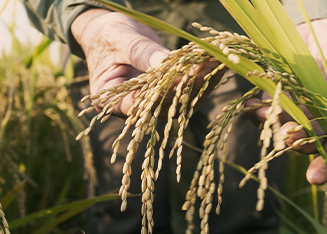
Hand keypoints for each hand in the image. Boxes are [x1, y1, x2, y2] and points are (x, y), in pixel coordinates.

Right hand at [71, 9, 223, 117]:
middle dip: (188, 84)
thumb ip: (140, 53)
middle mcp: (135, 107)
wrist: (110, 34)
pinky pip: (186, 87)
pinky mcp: (168, 91)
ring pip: (181, 99)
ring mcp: (154, 101)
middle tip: (209, 66)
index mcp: (113, 100)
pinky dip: (202, 74)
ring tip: (219, 61)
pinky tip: (217, 61)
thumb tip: (165, 64)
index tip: (181, 77)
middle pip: (165, 103)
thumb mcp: (119, 39)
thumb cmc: (107, 36)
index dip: (160, 93)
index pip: (137, 104)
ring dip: (202, 81)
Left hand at [246, 19, 326, 184]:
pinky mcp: (275, 99)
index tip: (315, 178)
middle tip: (289, 137)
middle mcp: (319, 118)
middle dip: (299, 142)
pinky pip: (265, 112)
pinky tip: (252, 108)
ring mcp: (295, 110)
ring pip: (284, 128)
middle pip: (310, 140)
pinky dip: (257, 112)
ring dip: (274, 127)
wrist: (312, 31)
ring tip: (266, 117)